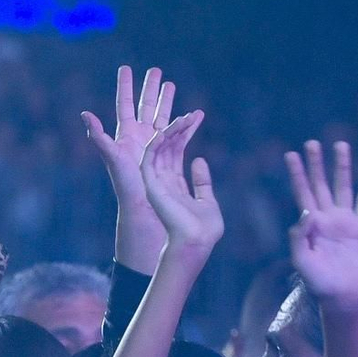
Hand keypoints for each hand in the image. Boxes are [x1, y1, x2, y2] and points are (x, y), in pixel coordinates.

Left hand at [82, 66, 175, 270]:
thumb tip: (84, 114)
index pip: (125, 103)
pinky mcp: (166, 153)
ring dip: (168, 100)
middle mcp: (139, 135)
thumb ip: (98, 136)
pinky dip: (187, 124)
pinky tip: (196, 115)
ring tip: (171, 84)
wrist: (143, 203)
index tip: (126, 67)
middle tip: (156, 70)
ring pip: (163, 116)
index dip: (125, 86)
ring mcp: (153, 143)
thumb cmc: (124, 182)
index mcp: (125, 133)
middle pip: (146, 105)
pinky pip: (178, 134)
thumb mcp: (112, 156)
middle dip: (150, 88)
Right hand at [139, 111, 221, 259]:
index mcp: (175, 186)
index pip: (176, 154)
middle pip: (167, 149)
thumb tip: (199, 160)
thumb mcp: (207, 200)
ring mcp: (156, 184)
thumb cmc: (204, 229)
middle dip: (177, 129)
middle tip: (191, 113)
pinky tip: (167, 130)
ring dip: (171, 132)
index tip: (195, 118)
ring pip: (159, 149)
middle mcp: (163, 183)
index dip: (184, 135)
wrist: (196, 243)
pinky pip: (150, 158)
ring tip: (185, 117)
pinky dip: (157, 143)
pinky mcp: (151, 185)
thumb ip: (202, 182)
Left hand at [285, 140, 357, 307]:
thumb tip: (304, 215)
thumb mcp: (303, 263)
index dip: (297, 174)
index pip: (301, 193)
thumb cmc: (320, 284)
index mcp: (310, 226)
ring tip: (340, 145)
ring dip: (341, 167)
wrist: (344, 296)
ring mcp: (345, 221)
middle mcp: (327, 218)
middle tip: (312, 142)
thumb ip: (299, 240)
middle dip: (316, 164)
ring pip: (343, 187)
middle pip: (320, 184)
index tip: (290, 155)